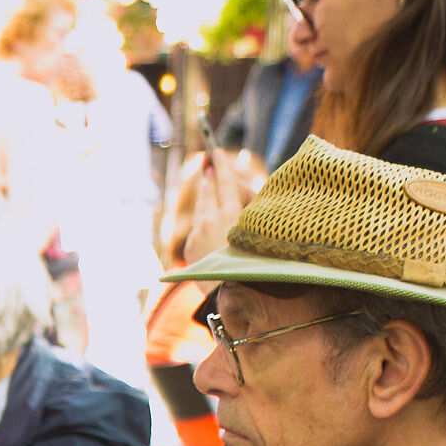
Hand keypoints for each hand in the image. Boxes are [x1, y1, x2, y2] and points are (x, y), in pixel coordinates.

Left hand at [182, 147, 247, 265]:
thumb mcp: (256, 229)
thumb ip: (247, 208)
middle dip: (209, 180)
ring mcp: (196, 236)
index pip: (225, 183)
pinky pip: (198, 232)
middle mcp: (209, 222)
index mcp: (229, 215)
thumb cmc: (253, 262)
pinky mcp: (189, 250)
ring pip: (200, 212)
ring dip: (205, 200)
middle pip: (207, 194)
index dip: (222, 166)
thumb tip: (233, 194)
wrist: (230, 293)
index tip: (215, 151)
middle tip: (209, 168)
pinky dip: (204, 228)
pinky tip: (210, 231)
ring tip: (207, 187)